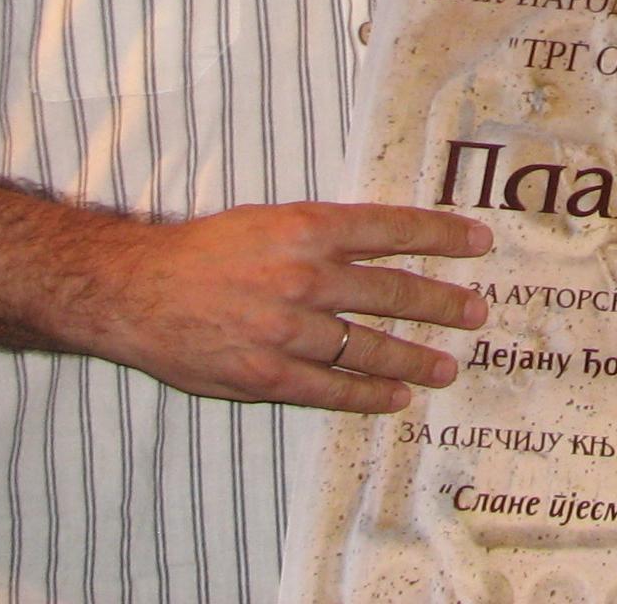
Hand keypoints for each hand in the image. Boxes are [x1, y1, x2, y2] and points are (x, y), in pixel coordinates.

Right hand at [94, 201, 492, 414]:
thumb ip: (320, 233)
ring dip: (415, 358)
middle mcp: (305, 276)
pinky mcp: (268, 375)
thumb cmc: (203, 251)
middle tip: (477, 314)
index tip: (478, 242)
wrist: (138, 290)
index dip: (440, 235)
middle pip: (392, 291)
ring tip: (447, 366)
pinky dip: (369, 395)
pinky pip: (332, 390)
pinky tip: (396, 398)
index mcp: (306, 227)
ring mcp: (289, 330)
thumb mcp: (266, 220)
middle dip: (442, 304)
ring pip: (369, 346)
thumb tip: (379, 242)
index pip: (391, 229)